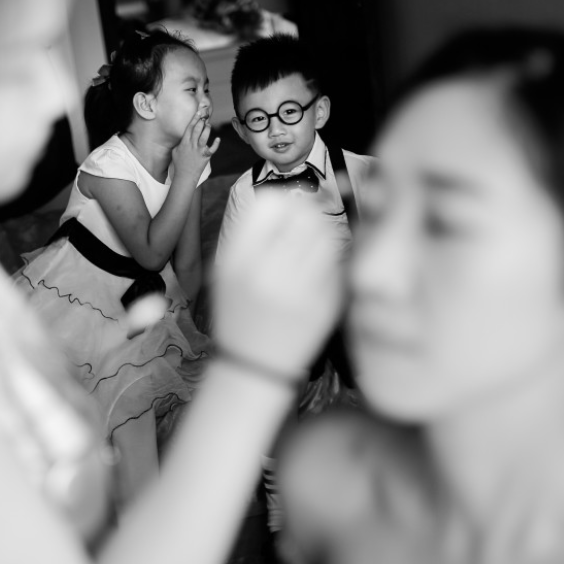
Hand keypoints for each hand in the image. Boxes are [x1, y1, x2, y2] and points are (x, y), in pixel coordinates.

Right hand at [171, 106, 217, 180]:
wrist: (185, 175)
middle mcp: (192, 145)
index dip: (194, 119)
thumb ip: (180, 142)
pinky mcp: (205, 156)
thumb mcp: (175, 151)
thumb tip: (184, 136)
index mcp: (184, 143)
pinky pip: (212, 149)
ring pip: (204, 137)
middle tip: (204, 116)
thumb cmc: (179, 163)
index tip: (198, 113)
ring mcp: (199, 150)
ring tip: (208, 125)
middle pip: (197, 129)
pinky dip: (216, 144)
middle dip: (201, 121)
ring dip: (207, 129)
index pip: (189, 128)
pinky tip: (218, 139)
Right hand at [211, 193, 342, 379]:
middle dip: (308, 214)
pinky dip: (330, 261)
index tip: (286, 208)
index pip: (270, 205)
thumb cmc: (239, 313)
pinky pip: (336, 265)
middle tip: (307, 221)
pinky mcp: (325, 304)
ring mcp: (300, 290)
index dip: (283, 201)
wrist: (254, 366)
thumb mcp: (227, 272)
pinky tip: (318, 271)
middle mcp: (268, 273)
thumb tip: (284, 197)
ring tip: (313, 244)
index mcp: (238, 261)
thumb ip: (250, 235)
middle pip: (303, 216)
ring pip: (325, 238)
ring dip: (322, 234)